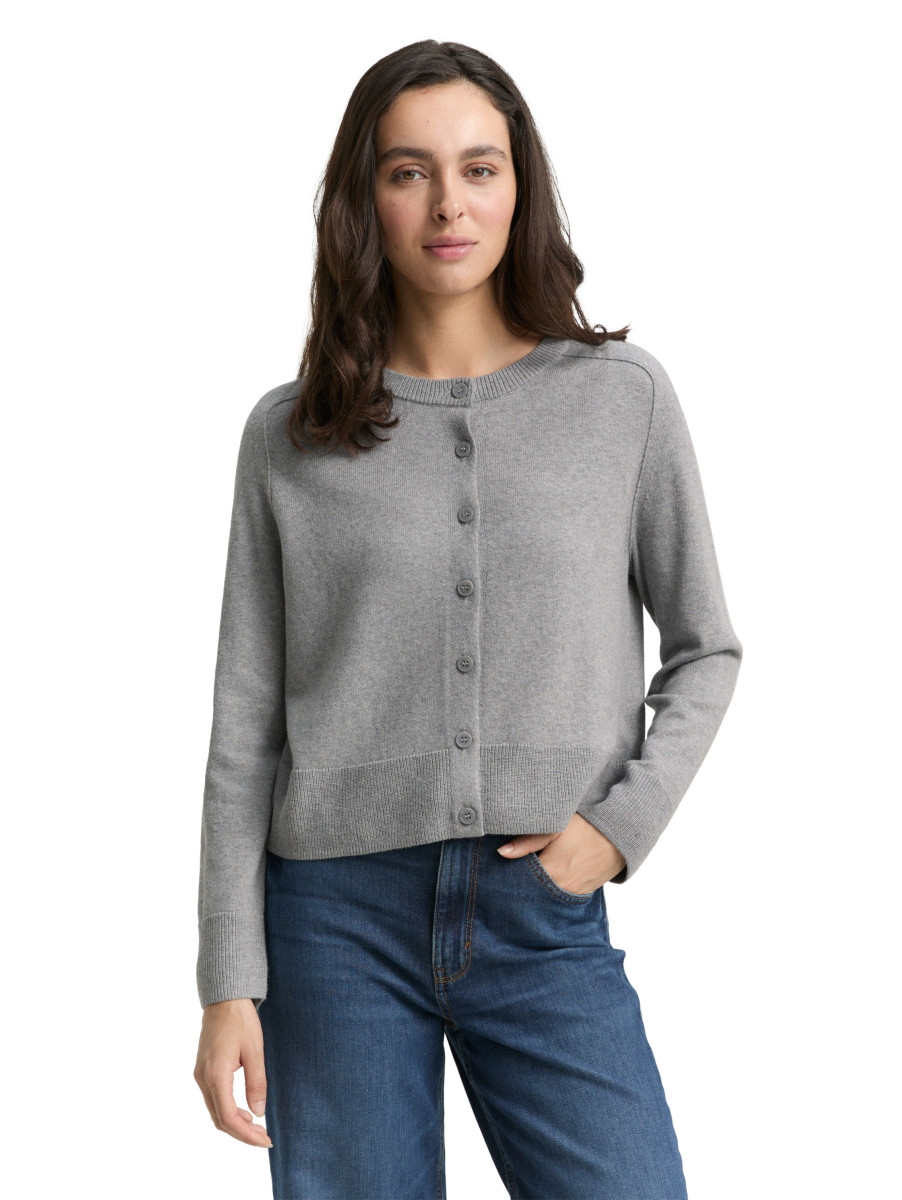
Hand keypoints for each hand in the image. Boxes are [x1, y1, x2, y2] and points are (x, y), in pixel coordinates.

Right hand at [194, 998, 272, 1149]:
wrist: (224, 999)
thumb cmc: (241, 1021)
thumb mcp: (255, 1050)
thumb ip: (256, 1083)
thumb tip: (258, 1113)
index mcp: (216, 1075)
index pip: (229, 1118)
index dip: (247, 1134)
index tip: (265, 1139)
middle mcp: (203, 1079)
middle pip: (219, 1119)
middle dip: (241, 1133)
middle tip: (264, 1136)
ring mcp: (200, 1075)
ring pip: (215, 1111)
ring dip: (234, 1123)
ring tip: (257, 1126)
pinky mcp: (202, 1070)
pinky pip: (213, 1099)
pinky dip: (227, 1110)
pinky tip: (244, 1110)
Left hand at [497, 812, 626, 891]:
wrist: (621, 834)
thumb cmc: (586, 827)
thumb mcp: (555, 828)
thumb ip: (527, 842)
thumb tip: (502, 853)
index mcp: (551, 873)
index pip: (519, 882)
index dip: (508, 875)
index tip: (499, 868)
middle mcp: (561, 889)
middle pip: (531, 892)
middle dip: (521, 883)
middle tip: (512, 871)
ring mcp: (573, 894)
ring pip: (546, 895)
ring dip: (536, 886)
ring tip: (530, 871)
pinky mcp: (582, 893)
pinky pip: (560, 895)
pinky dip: (551, 888)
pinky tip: (546, 877)